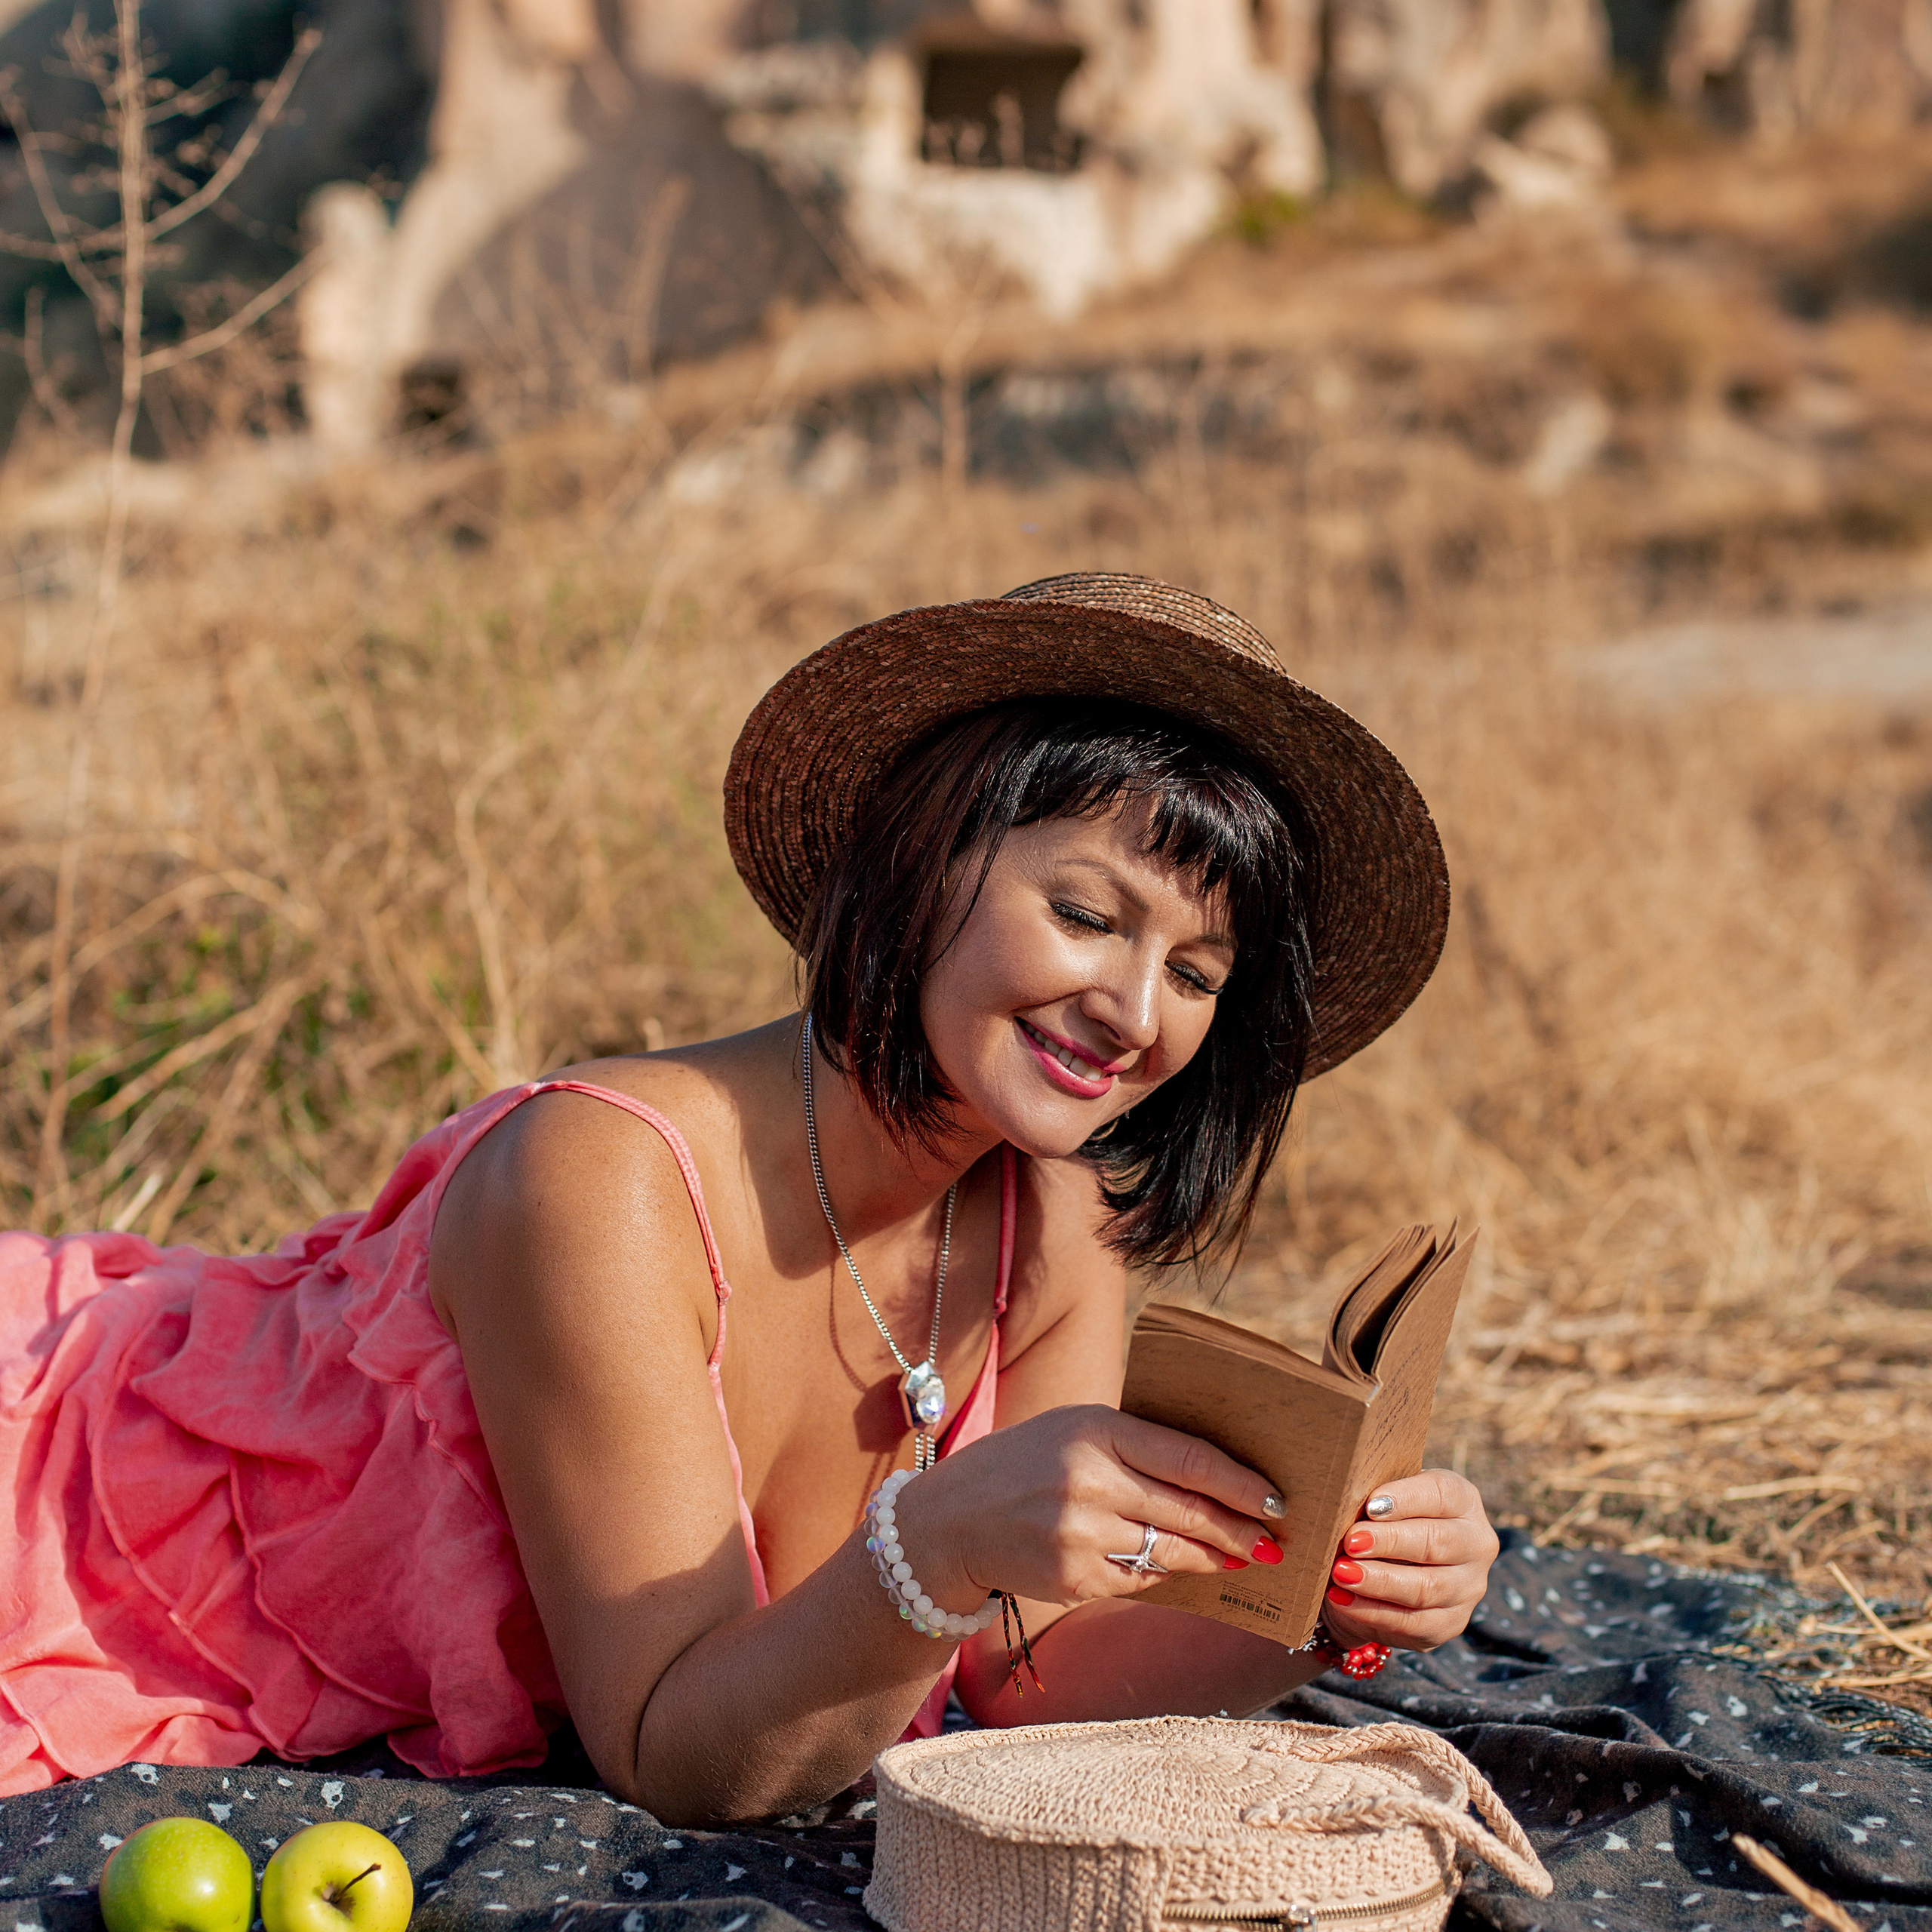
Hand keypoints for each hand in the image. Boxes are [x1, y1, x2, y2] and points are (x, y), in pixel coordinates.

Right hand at [901, 1404, 1284, 1608]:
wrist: (949, 1522)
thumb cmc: (1025, 1464)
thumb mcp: (1074, 1430)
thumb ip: (1136, 1444)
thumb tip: (1215, 1476)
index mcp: (1095, 1430)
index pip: (1190, 1459)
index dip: (1241, 1484)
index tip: (1276, 1499)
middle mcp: (1089, 1481)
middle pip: (1189, 1512)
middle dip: (1239, 1531)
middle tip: (1273, 1543)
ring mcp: (1080, 1535)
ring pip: (1170, 1553)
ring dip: (1210, 1559)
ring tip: (1237, 1558)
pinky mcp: (1073, 1580)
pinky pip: (1138, 1580)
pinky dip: (1161, 1574)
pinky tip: (1175, 1567)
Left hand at [1320, 1470, 1497, 1652]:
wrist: (1384, 1568)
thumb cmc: (1382, 1521)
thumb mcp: (1382, 1502)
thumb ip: (1372, 1499)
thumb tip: (1342, 1499)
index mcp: (1463, 1501)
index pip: (1443, 1494)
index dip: (1406, 1498)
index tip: (1370, 1505)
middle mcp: (1476, 1544)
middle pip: (1438, 1541)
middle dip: (1390, 1542)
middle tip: (1351, 1542)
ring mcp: (1468, 1587)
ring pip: (1427, 1587)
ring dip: (1379, 1581)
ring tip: (1341, 1573)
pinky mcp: (1451, 1623)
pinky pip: (1414, 1622)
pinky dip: (1373, 1611)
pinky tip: (1343, 1599)